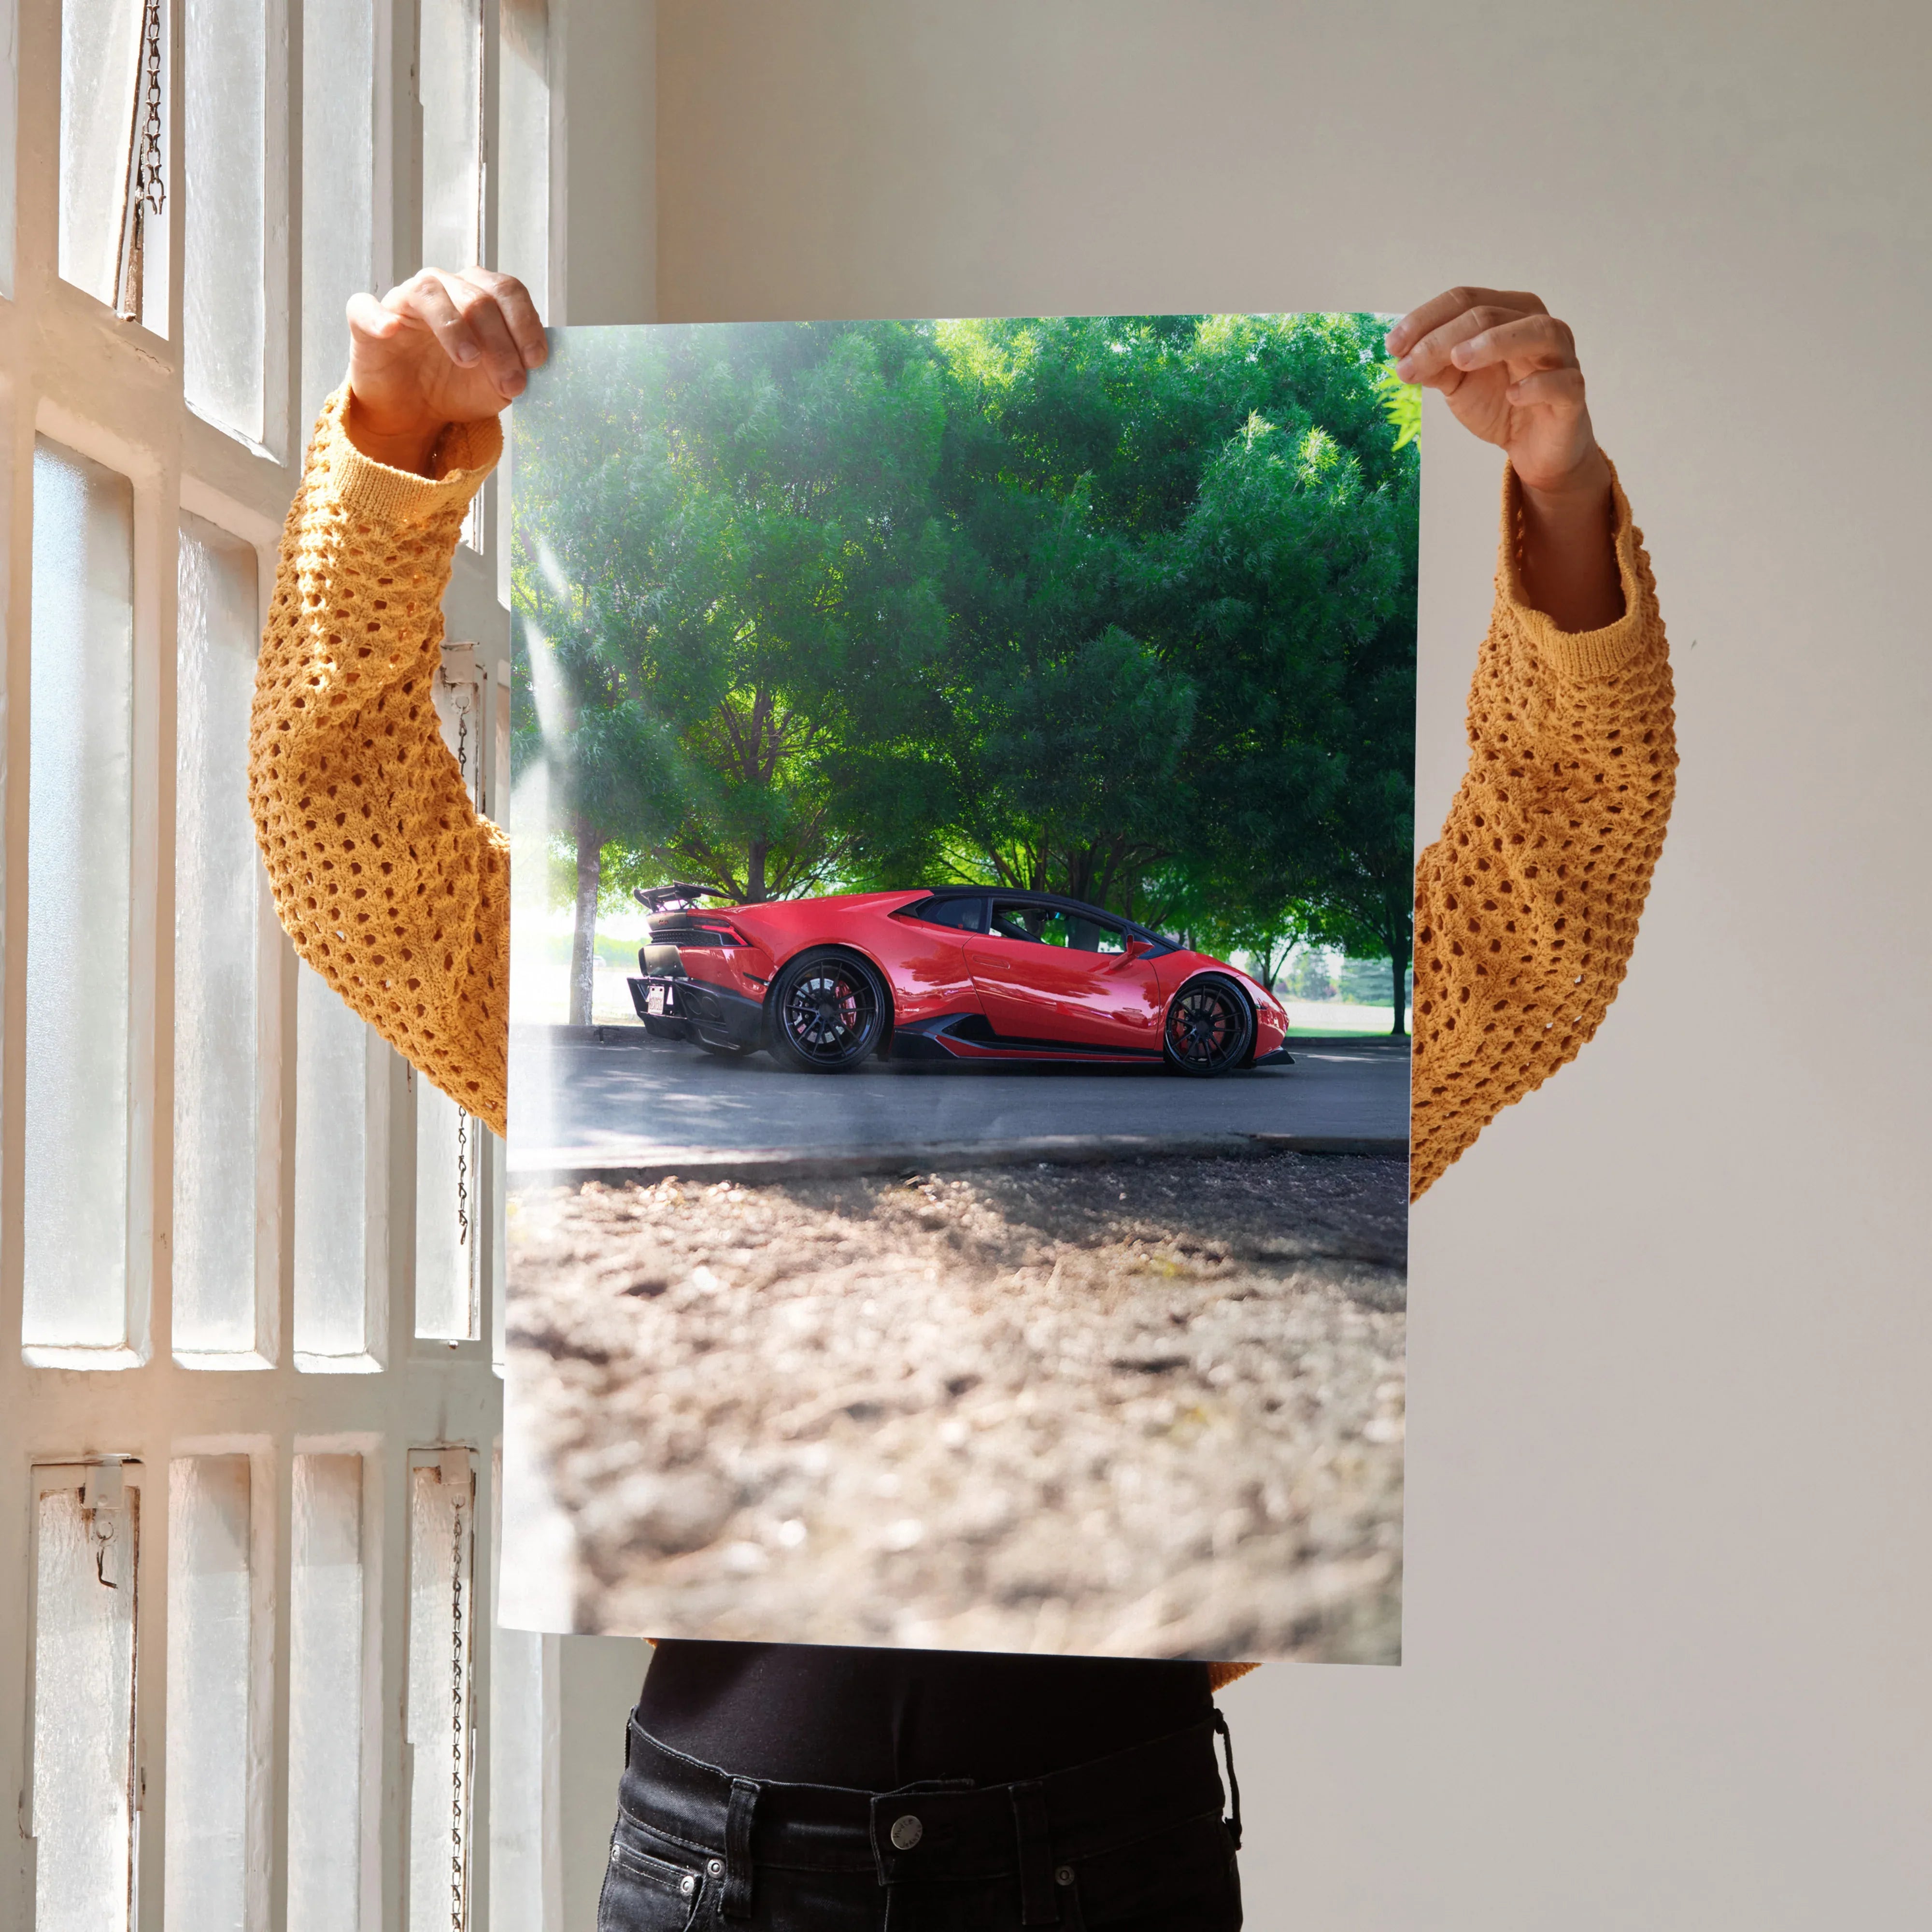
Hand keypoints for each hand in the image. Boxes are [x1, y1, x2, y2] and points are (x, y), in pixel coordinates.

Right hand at [344, 267, 546, 474]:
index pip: (507, 291)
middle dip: (500, 343)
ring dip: (454, 327)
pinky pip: (366, 307)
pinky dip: (378, 316)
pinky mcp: (366, 320)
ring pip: (430, 293)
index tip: (536, 361)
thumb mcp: (497, 384)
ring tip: (469, 361)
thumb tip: (533, 363)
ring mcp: (404, 300)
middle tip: (511, 383)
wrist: (414, 412)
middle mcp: (443, 288)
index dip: (525, 323)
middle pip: (477, 297)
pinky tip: (391, 330)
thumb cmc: (457, 387)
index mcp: (479, 294)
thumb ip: (516, 368)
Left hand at [1389, 287, 1621, 629]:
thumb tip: (1402, 354)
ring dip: (1495, 342)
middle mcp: (1538, 326)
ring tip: (1458, 360)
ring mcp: (1561, 357)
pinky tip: (1512, 395)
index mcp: (1508, 313)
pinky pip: (1562, 382)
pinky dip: (1537, 385)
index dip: (1426, 319)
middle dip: (1443, 338)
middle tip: (1409, 365)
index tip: (1392, 346)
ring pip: (1537, 332)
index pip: (1465, 299)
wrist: (1534, 447)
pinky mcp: (1573, 394)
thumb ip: (1434, 365)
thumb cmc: (1499, 402)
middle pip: (1490, 314)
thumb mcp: (1458, 382)